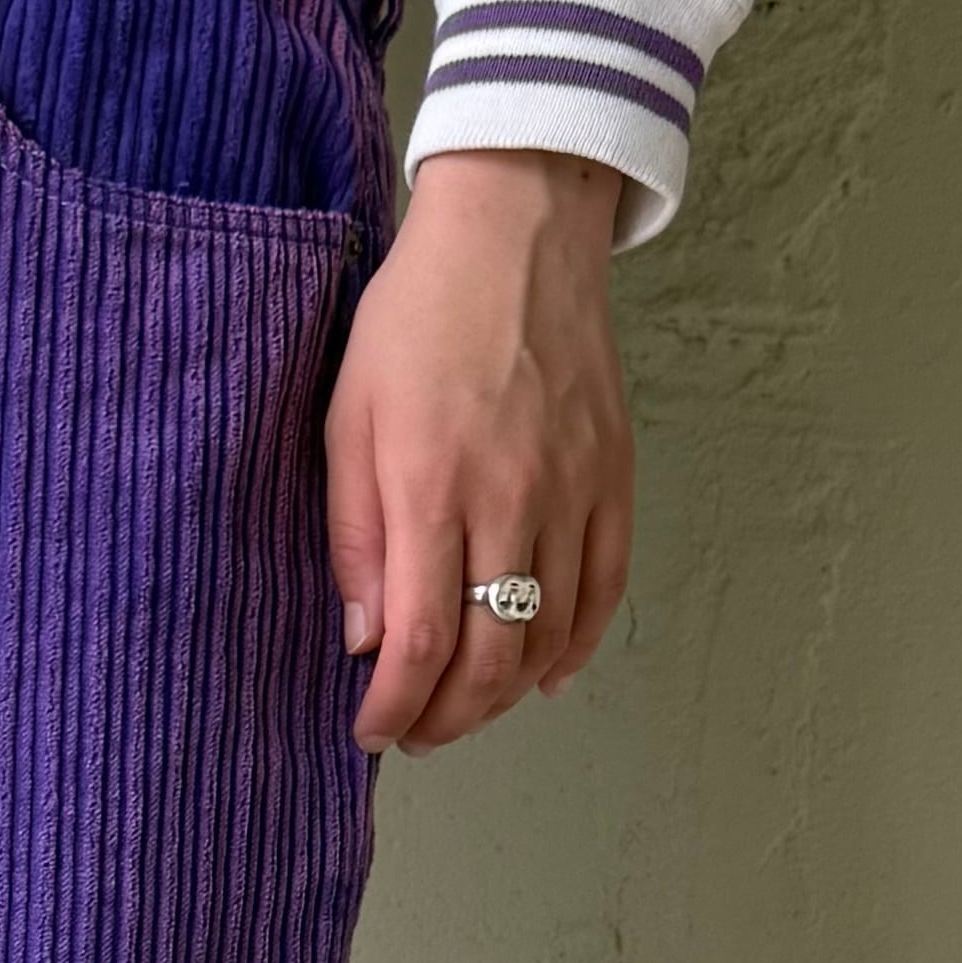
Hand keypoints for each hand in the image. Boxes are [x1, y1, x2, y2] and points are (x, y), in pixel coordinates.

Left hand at [325, 148, 634, 754]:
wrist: (517, 231)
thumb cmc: (415, 318)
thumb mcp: (347, 416)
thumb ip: (353, 533)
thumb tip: (364, 637)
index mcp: (431, 487)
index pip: (419, 643)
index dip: (395, 706)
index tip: (370, 729)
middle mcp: (511, 500)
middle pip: (490, 658)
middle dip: (447, 717)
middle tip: (414, 731)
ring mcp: (573, 492)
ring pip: (550, 636)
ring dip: (505, 693)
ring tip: (465, 706)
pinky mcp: (614, 477)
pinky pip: (606, 589)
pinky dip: (576, 646)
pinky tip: (544, 675)